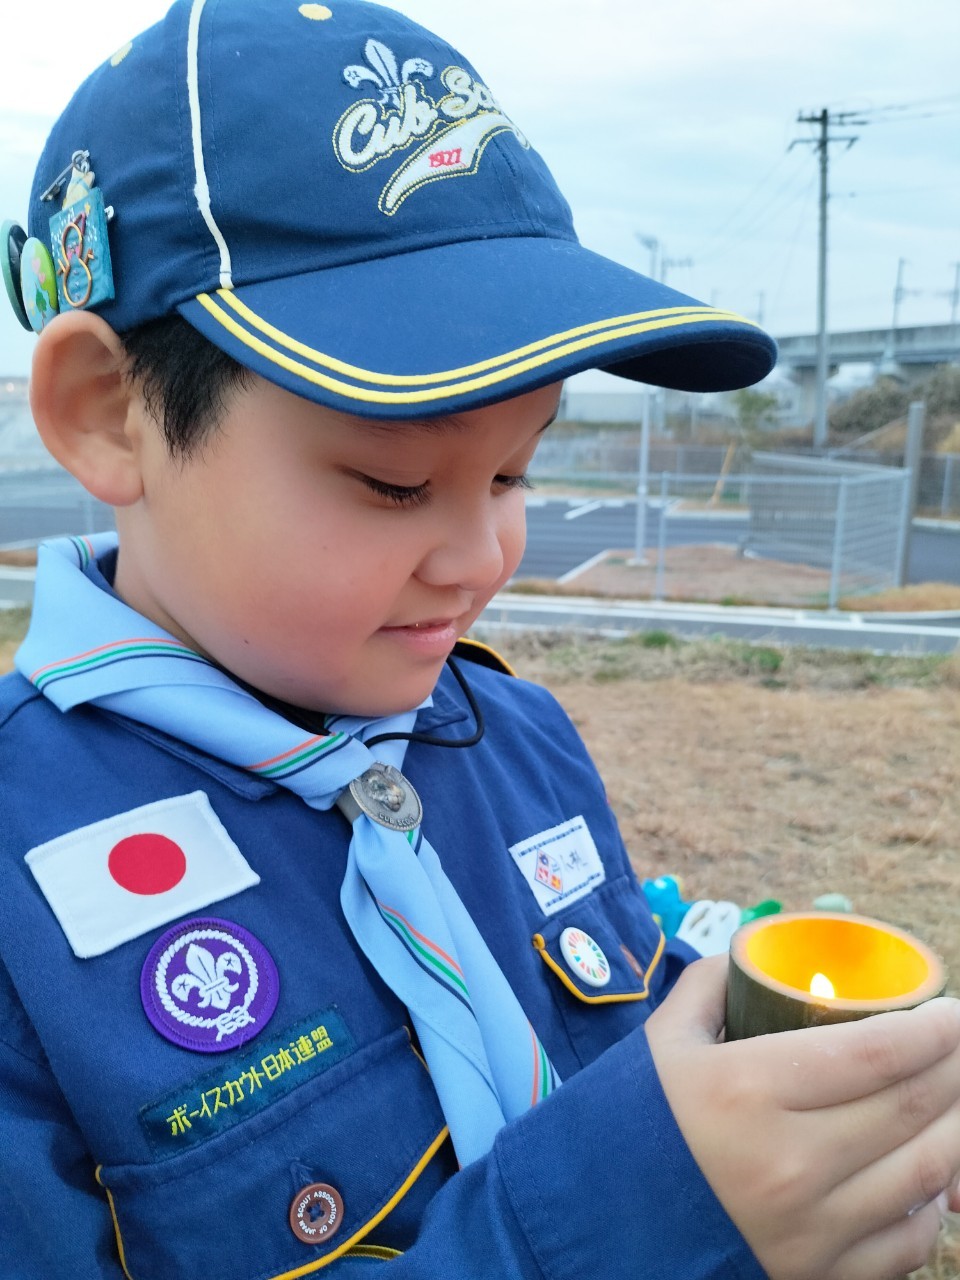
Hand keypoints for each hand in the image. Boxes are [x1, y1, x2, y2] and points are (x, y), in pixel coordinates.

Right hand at [645, 956, 959, 1279]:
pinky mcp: (817, 1275)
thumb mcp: (662, 1042)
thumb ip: (711, 986)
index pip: (874, 1053)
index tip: (953, 1010)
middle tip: (959, 1044)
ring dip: (957, 1127)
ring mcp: (811, 1228)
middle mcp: (790, 1161)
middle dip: (953, 1068)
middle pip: (910, 1107)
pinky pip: (907, 1242)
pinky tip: (929, 1172)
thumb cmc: (630, 1124)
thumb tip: (755, 955)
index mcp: (749, 1090)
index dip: (931, 1029)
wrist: (593, 1226)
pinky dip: (932, 1203)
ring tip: (956, 1098)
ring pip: (925, 1173)